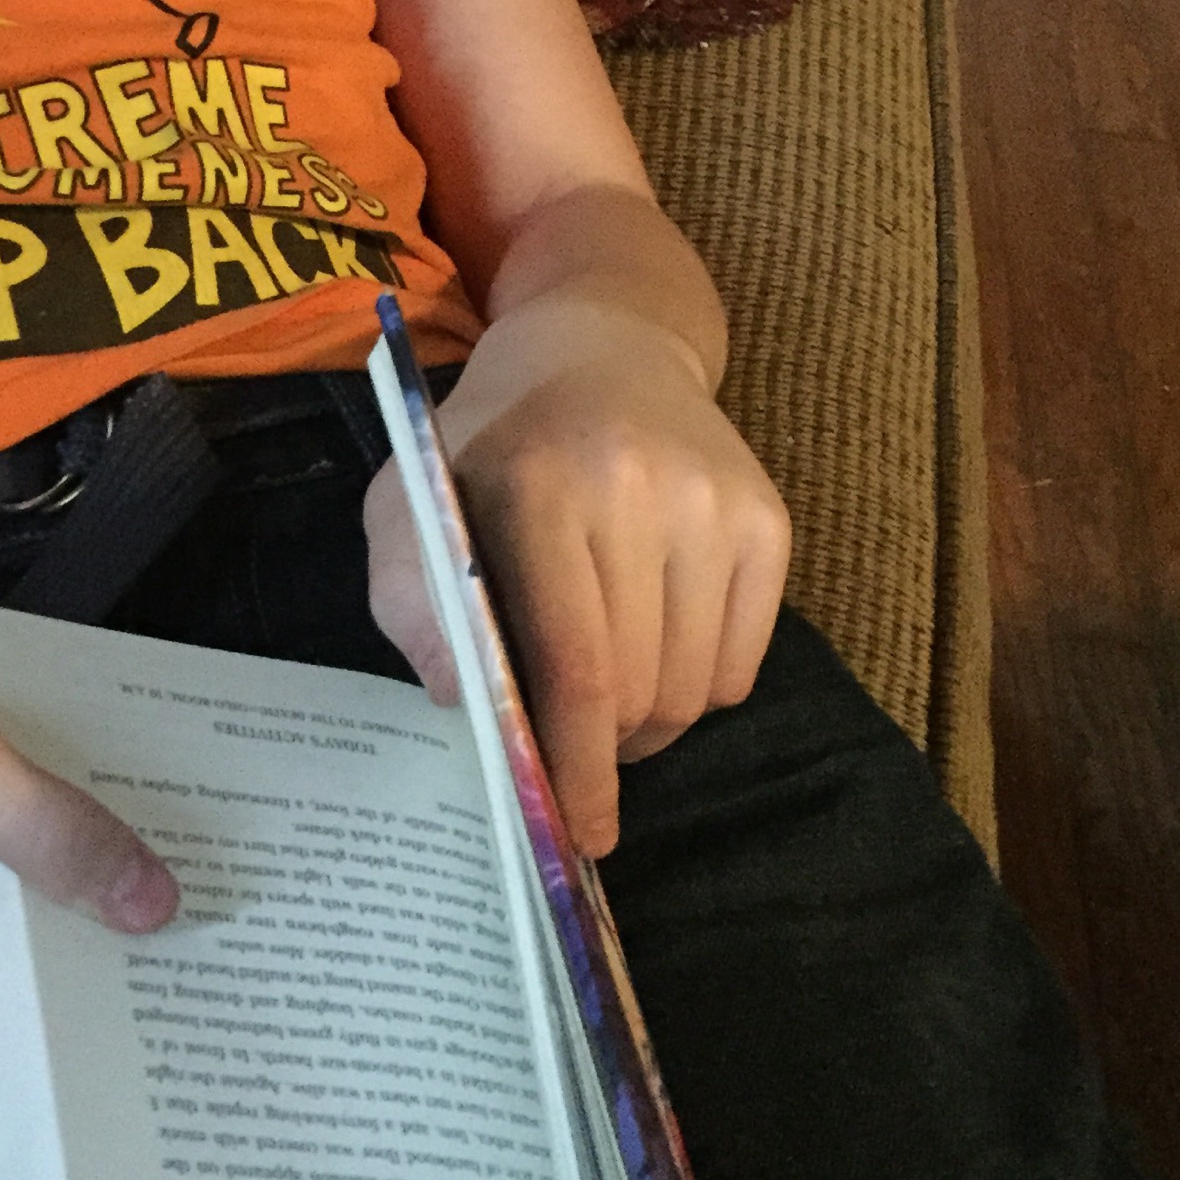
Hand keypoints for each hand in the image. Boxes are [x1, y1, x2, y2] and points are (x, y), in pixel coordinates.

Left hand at [364, 301, 788, 856]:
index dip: (573, 763)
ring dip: (649, 722)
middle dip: (602, 748)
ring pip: (695, 691)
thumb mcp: (411, 501)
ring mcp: (716, 503)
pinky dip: (698, 686)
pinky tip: (655, 640)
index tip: (576, 833)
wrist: (601, 346)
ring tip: (607, 688)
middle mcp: (639, 489)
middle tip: (571, 745)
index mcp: (538, 487)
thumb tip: (465, 707)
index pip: (573, 664)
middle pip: (640, 692)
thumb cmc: (487, 447)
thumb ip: (412, 603)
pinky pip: (743, 667)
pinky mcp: (768, 520)